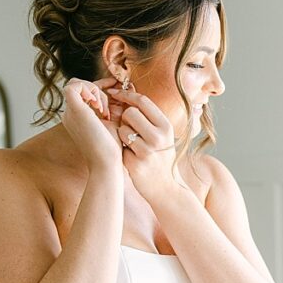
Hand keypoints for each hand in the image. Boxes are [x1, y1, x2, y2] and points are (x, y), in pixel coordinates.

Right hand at [60, 76, 121, 169]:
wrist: (106, 164)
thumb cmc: (111, 149)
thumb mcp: (112, 123)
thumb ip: (111, 109)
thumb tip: (120, 94)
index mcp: (77, 117)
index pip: (83, 92)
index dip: (98, 87)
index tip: (114, 88)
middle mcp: (70, 114)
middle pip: (78, 87)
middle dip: (97, 89)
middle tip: (109, 107)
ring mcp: (70, 113)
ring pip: (75, 84)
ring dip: (94, 90)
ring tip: (104, 110)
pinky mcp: (75, 111)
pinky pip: (73, 87)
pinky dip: (88, 89)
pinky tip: (99, 106)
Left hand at [103, 84, 188, 203]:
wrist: (165, 188)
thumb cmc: (160, 157)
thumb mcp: (162, 135)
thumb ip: (147, 117)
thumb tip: (121, 98)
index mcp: (166, 126)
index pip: (142, 101)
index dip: (126, 95)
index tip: (115, 95)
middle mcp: (159, 137)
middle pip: (130, 113)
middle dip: (124, 118)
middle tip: (130, 129)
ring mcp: (147, 150)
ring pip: (122, 129)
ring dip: (122, 135)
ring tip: (132, 146)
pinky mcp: (136, 163)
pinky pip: (119, 146)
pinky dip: (122, 150)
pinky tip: (132, 158)